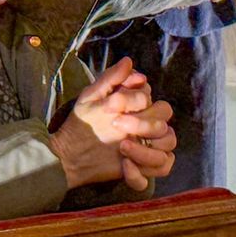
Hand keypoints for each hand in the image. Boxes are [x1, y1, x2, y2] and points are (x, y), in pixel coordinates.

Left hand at [52, 58, 176, 190]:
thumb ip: (110, 79)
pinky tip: (124, 167)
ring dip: (146, 152)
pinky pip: (155, 175)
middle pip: (165, 127)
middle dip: (144, 125)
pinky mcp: (140, 171)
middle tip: (117, 124)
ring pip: (166, 152)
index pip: (158, 105)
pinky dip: (142, 174)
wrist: (68, 152)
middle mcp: (147, 131)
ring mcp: (146, 151)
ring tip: (121, 147)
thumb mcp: (92, 97)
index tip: (115, 105)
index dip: (140, 104)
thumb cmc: (82, 122)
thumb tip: (128, 61)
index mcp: (140, 111)